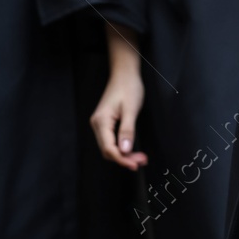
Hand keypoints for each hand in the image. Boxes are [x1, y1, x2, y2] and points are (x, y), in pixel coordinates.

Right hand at [91, 22, 147, 170]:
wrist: (124, 74)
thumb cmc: (128, 87)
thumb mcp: (131, 109)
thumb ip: (127, 131)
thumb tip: (124, 150)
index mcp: (101, 121)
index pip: (108, 148)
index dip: (122, 160)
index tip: (135, 164)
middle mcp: (97, 124)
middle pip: (108, 150)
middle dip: (124, 159)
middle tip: (141, 161)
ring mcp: (100, 124)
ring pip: (109, 147)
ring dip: (124, 154)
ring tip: (139, 157)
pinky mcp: (105, 123)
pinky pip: (111, 140)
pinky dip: (121, 147)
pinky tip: (131, 149)